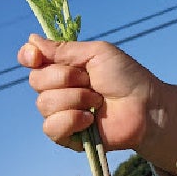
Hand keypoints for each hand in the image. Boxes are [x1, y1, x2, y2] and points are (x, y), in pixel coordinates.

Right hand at [18, 34, 176, 168]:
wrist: (147, 106)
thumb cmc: (127, 77)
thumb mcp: (98, 54)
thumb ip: (64, 49)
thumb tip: (30, 40)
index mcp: (63, 66)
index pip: (31, 59)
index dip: (29, 57)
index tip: (36, 56)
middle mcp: (57, 88)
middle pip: (36, 81)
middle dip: (66, 78)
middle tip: (92, 81)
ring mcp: (61, 112)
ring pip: (44, 104)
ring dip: (76, 99)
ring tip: (99, 101)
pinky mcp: (67, 135)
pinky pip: (51, 127)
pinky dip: (72, 120)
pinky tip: (90, 119)